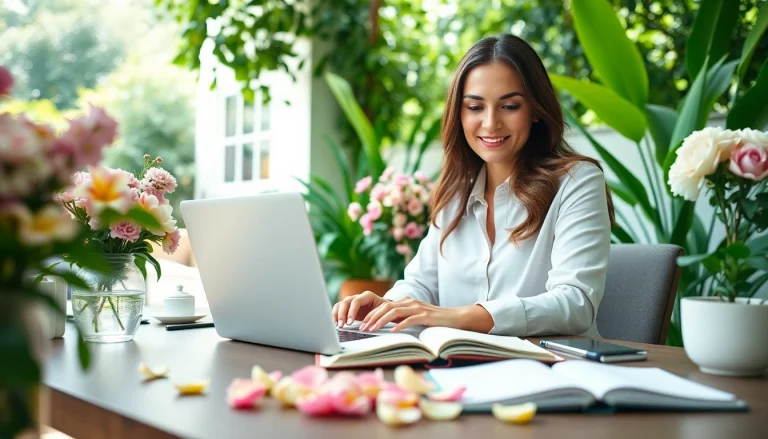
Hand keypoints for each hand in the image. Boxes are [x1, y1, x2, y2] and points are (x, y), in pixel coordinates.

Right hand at [332, 291, 389, 327]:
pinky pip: (338, 309)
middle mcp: (357, 297)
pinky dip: (335, 316)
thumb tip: (372, 324)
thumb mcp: (384, 311)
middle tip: (342, 325)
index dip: (352, 311)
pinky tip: (336, 324)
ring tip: (338, 326)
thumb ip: (378, 315)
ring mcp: (351, 302)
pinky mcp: (347, 308)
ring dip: (337, 315)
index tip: (350, 322)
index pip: (356, 301)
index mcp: (367, 296)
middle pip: (346, 302)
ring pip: (340, 305)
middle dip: (342, 314)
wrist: (384, 309)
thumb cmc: (385, 310)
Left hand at [360, 298, 494, 332]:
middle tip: (362, 328)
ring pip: (394, 312)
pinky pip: (410, 319)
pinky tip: (392, 332)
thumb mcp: (416, 317)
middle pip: (386, 307)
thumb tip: (388, 325)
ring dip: (381, 321)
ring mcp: (418, 308)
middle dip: (372, 317)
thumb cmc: (435, 320)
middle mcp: (410, 302)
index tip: (362, 324)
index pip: (384, 306)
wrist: (456, 317)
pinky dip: (400, 325)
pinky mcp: (426, 316)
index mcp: (406, 302)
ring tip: (372, 329)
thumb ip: (403, 317)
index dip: (371, 314)